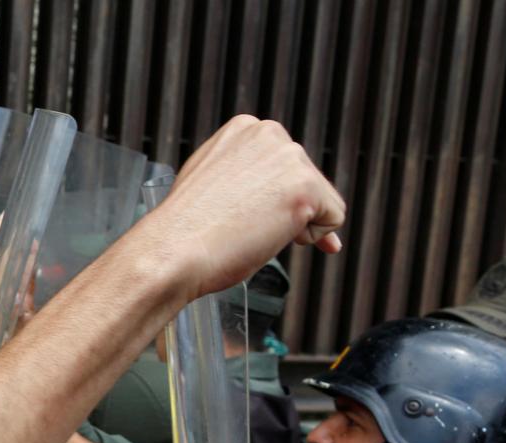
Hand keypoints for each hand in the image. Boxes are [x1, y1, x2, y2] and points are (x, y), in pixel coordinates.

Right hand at [134, 115, 344, 300]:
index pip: (284, 167)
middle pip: (308, 181)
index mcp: (245, 129)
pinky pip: (333, 220)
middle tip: (242, 226)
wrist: (172, 250)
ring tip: (251, 230)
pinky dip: (312, 238)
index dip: (273, 199)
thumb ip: (246, 175)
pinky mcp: (304, 187)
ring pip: (323, 200)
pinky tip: (268, 236)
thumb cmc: (185, 229)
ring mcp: (289, 158)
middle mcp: (270, 134)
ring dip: (294, 225)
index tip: (245, 214)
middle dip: (286, 211)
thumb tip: (280, 198)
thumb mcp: (212, 181)